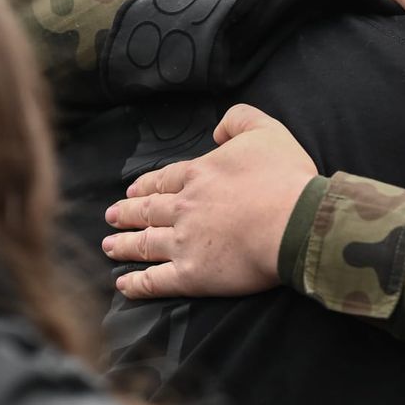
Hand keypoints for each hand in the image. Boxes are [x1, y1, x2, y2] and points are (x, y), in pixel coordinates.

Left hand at [102, 105, 316, 298]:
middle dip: (126, 214)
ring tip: (110, 246)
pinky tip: (124, 284)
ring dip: (125, 245)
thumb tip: (216, 130)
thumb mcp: (267, 131)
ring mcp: (184, 242)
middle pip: (147, 210)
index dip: (146, 186)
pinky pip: (156, 281)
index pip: (164, 180)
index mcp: (199, 174)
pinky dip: (137, 284)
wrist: (295, 222)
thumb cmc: (285, 177)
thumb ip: (240, 119)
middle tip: (111, 216)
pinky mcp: (192, 274)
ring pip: (145, 243)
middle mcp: (184, 207)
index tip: (132, 191)